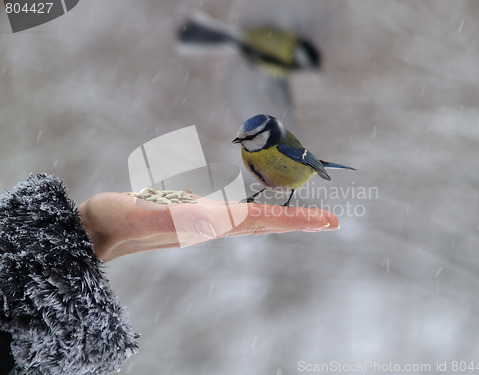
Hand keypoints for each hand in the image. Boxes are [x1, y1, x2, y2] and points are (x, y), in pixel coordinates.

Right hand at [78, 192, 338, 261]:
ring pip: (253, 219)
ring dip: (282, 216)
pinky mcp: (192, 214)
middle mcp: (212, 226)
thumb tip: (220, 221)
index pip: (262, 220)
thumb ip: (177, 218)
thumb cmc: (114, 221)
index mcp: (208, 224)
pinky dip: (255, 209)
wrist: (95, 231)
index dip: (296, 219)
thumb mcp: (143, 215)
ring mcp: (203, 222)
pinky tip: (260, 209)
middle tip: (333, 221)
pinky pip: (234, 213)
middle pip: (265, 223)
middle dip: (300, 221)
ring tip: (307, 215)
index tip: (329, 221)